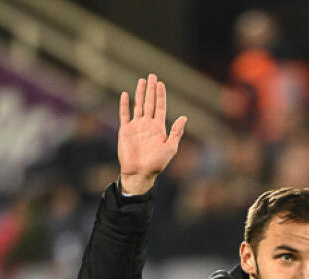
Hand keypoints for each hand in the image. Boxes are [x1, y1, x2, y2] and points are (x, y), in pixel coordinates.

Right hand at [118, 74, 186, 194]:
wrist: (140, 173)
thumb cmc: (157, 163)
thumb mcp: (171, 147)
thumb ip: (176, 132)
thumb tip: (184, 117)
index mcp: (159, 128)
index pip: (160, 107)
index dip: (160, 95)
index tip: (161, 84)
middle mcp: (147, 124)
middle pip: (149, 103)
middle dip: (151, 89)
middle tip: (152, 76)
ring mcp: (136, 126)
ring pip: (138, 105)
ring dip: (140, 93)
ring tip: (142, 81)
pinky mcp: (125, 130)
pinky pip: (124, 114)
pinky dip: (124, 104)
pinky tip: (125, 94)